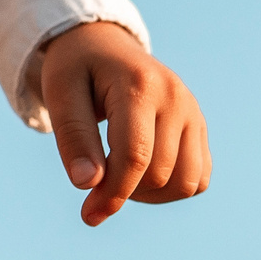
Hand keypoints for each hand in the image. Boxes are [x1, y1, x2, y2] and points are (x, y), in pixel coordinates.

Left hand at [39, 21, 211, 225]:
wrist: (102, 44)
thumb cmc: (76, 69)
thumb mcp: (61, 93)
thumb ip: (73, 137)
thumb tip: (87, 185)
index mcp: (139, 85)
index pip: (134, 156)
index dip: (112, 194)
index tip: (88, 215)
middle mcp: (176, 98)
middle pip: (159, 174)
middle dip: (124, 192)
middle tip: (94, 180)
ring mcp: (193, 112)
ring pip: (186, 183)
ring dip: (150, 195)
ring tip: (118, 174)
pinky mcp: (200, 127)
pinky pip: (198, 179)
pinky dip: (171, 189)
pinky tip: (141, 174)